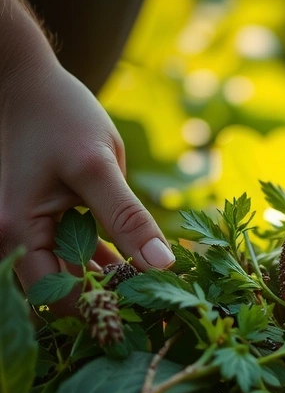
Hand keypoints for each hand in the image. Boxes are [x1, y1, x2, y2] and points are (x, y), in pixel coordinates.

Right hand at [0, 60, 174, 293]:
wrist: (28, 84)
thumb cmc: (59, 117)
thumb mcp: (99, 166)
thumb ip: (128, 218)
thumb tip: (161, 265)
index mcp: (17, 232)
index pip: (58, 297)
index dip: (103, 307)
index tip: (151, 308)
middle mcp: (12, 241)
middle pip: (61, 293)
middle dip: (109, 300)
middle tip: (159, 303)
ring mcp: (26, 233)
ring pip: (69, 276)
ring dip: (109, 282)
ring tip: (158, 288)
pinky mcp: (43, 224)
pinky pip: (71, 256)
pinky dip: (102, 262)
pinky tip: (140, 264)